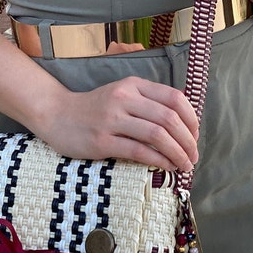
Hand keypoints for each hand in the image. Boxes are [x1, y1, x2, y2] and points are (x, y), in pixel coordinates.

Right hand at [35, 76, 198, 171]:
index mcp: (133, 85)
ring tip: (184, 165)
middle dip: (188, 141)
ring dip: (177, 153)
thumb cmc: (93, 110)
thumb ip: (147, 103)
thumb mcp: (121, 95)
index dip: (191, 119)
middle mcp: (124, 99)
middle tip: (193, 156)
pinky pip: (138, 151)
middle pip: (168, 119)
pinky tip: (166, 167)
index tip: (195, 136)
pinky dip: (158, 160)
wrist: (56, 116)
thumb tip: (181, 125)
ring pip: (157, 135)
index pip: (174, 98)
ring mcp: (111, 120)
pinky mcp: (102, 141)